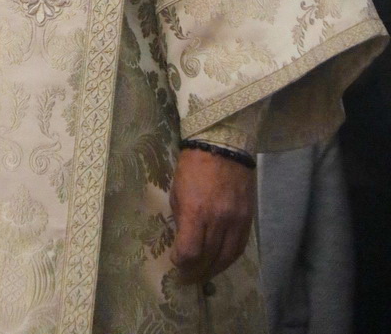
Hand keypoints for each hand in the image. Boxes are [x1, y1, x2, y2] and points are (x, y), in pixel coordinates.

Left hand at [170, 147, 254, 283]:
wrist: (222, 146)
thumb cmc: (193, 166)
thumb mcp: (177, 191)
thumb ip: (182, 218)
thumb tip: (183, 241)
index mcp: (196, 211)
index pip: (190, 251)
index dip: (181, 262)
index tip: (175, 261)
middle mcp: (218, 220)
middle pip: (208, 259)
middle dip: (195, 272)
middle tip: (187, 278)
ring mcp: (236, 220)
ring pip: (226, 258)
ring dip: (213, 270)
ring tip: (203, 275)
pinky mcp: (248, 219)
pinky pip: (239, 247)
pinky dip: (228, 259)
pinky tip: (220, 262)